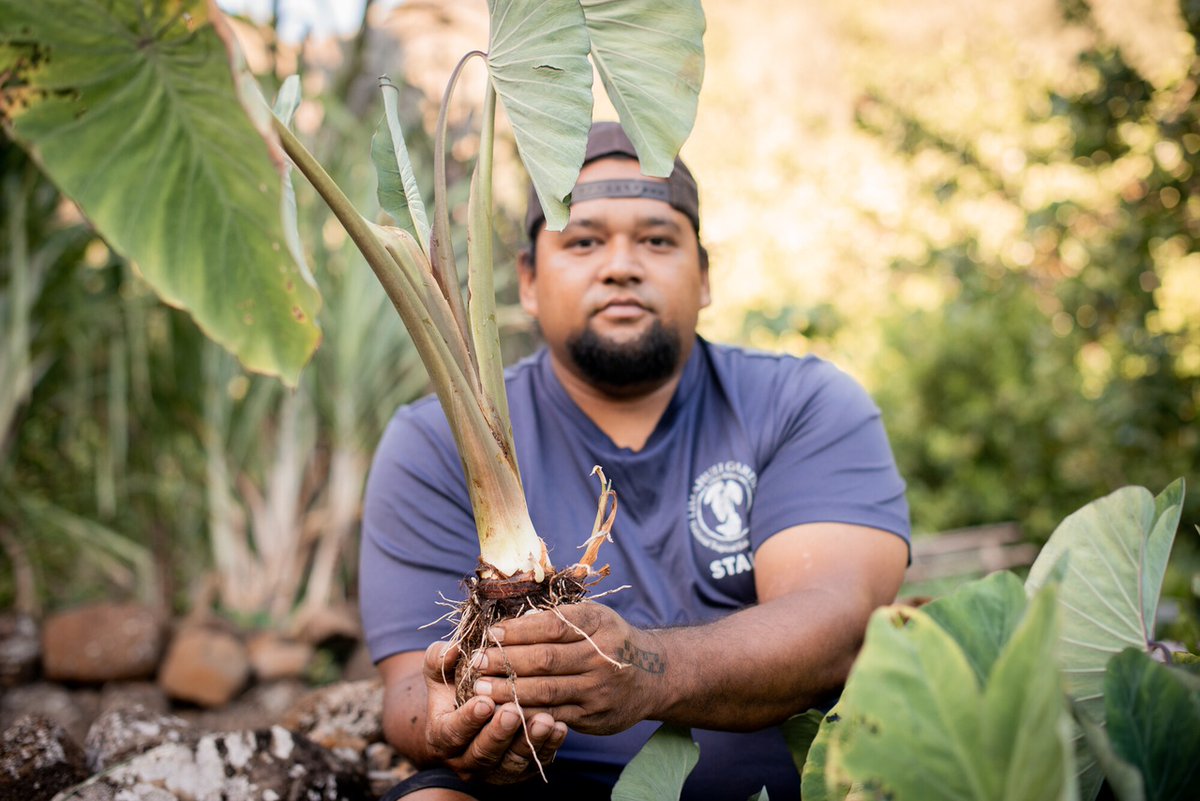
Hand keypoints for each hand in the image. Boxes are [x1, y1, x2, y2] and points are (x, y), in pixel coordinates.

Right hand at [422, 642, 567, 783]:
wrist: (474, 713)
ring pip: (511, 762)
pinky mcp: (520, 771)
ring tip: (545, 720)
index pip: (452, 733)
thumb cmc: (457, 686)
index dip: (468, 719)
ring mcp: (494, 769)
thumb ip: (440, 659)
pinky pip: (535, 762)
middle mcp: (466, 760)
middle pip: (482, 753)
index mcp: (442, 737)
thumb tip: (451, 650)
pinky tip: (560, 726)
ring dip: (529, 741)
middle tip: (514, 712)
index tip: (485, 701)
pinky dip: (549, 746)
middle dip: (499, 733)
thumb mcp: (442, 671)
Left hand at [471, 602, 668, 734]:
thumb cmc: (611, 638)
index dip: (518, 630)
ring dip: (509, 690)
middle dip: (506, 661)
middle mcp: (601, 656)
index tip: (491, 634)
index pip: (551, 626)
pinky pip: (555, 715)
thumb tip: (509, 618)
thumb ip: (559, 616)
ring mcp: (598, 690)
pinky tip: (505, 710)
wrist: (655, 675)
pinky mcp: (594, 717)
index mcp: (598, 624)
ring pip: (547, 691)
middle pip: (546, 659)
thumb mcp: (594, 616)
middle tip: (478, 662)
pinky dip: (527, 713)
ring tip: (480, 689)